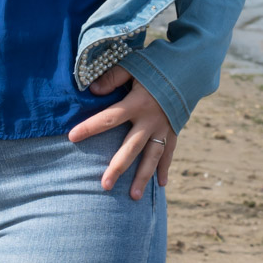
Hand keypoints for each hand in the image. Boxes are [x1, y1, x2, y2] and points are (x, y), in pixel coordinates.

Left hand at [68, 65, 175, 198]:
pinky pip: (168, 152)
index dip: (90, 127)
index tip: (72, 137)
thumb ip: (113, 77)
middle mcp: (151, 120)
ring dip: (143, 177)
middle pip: (131, 148)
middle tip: (105, 186)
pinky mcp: (174, 130)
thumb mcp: (133, 65)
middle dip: (118, 167)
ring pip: (152, 157)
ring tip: (132, 197)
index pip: (109, 118)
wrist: (190, 67)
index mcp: (137, 103)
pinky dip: (164, 168)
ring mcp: (164, 128)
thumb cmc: (157, 65)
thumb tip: (93, 89)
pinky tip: (160, 185)